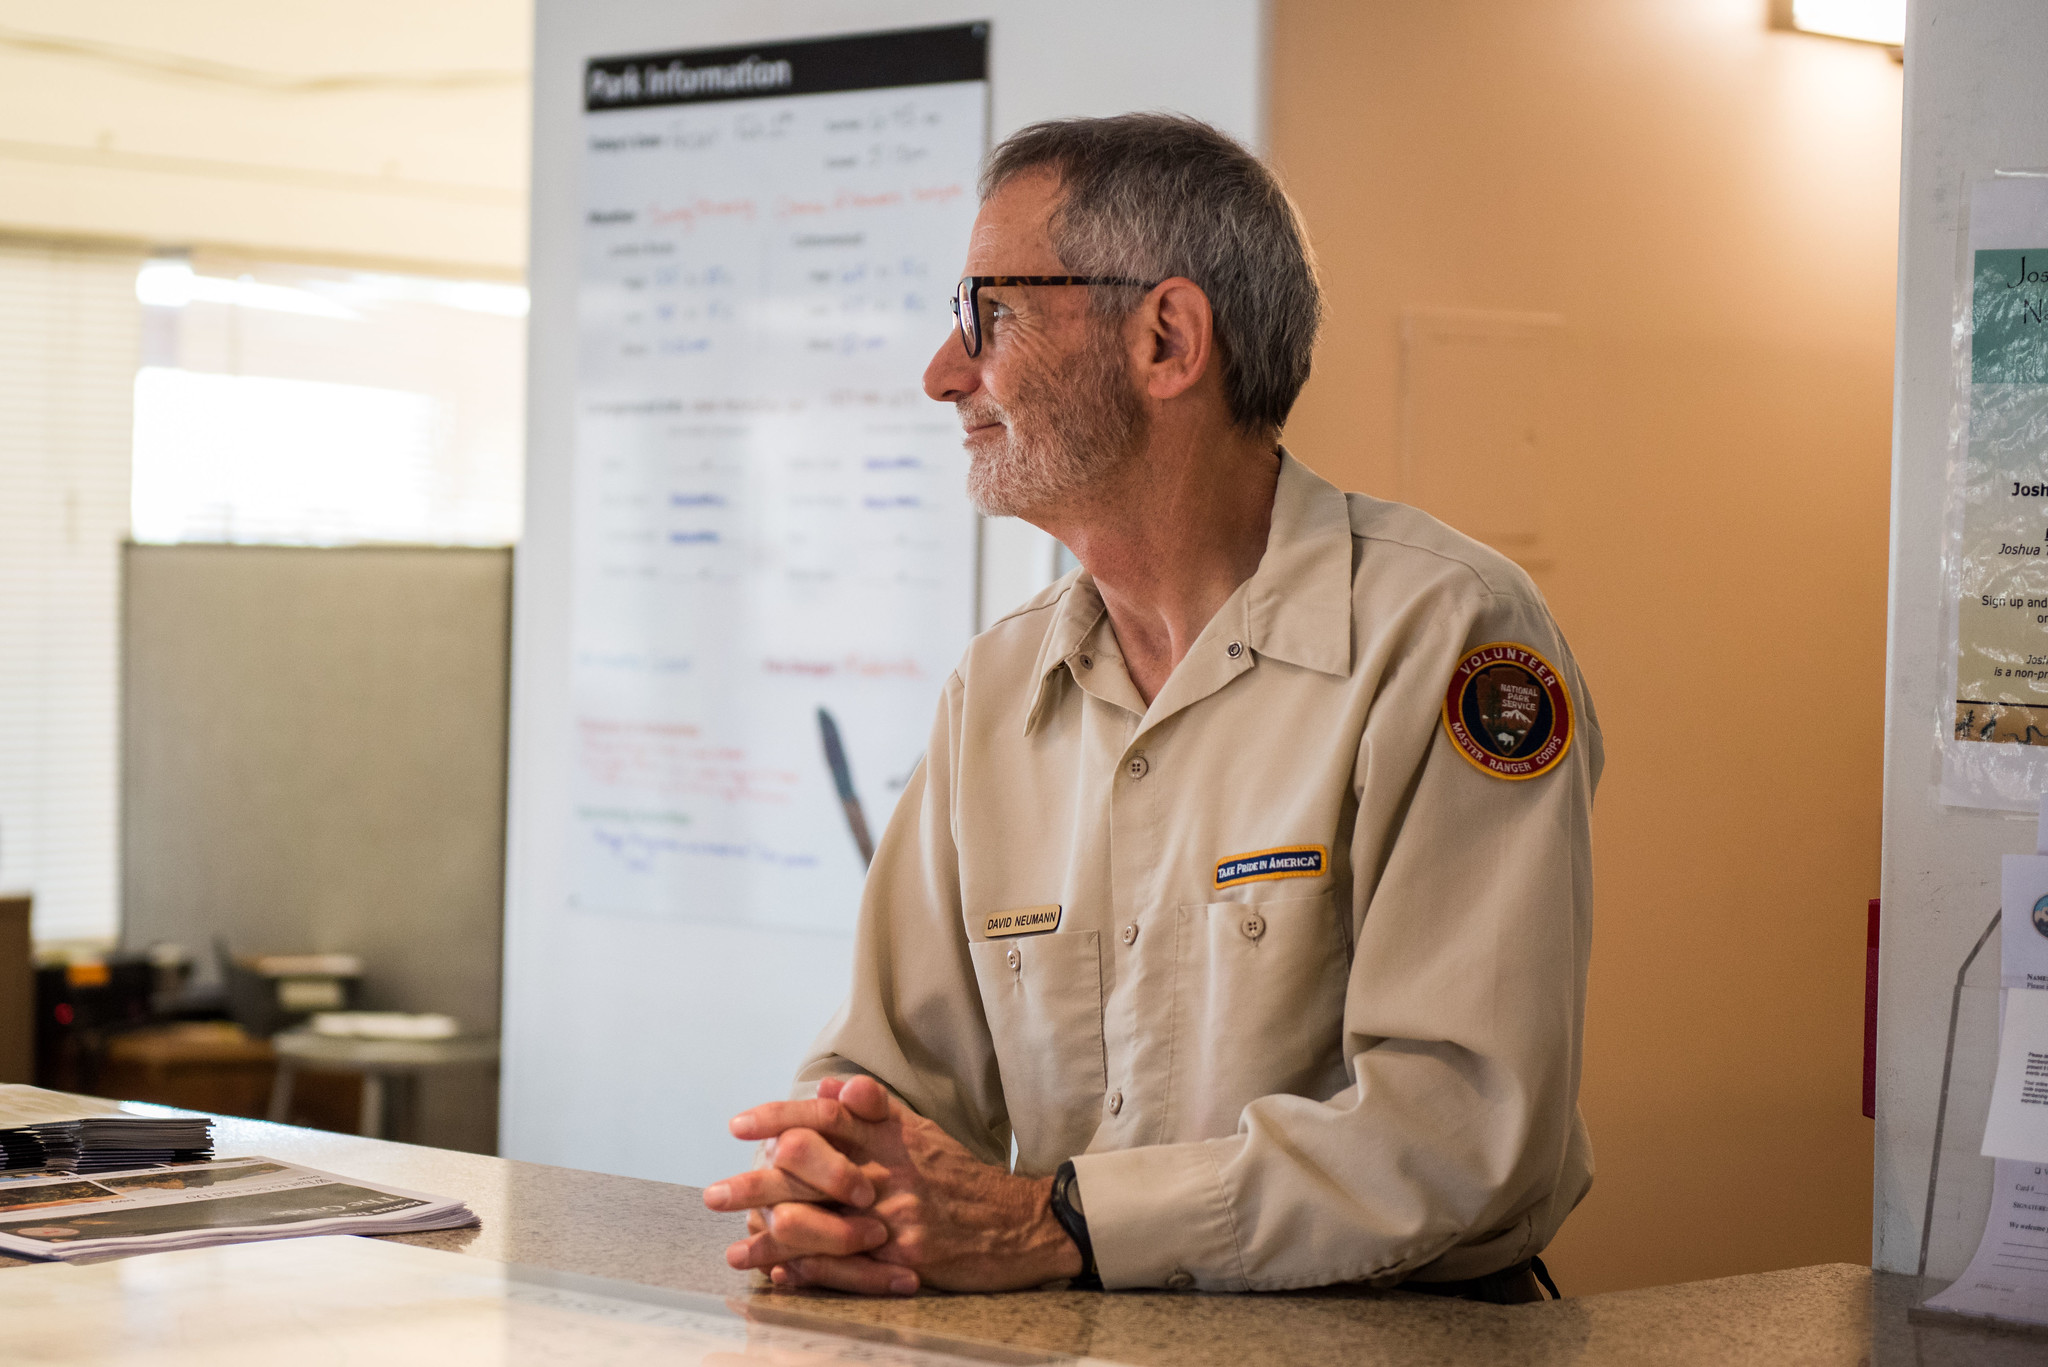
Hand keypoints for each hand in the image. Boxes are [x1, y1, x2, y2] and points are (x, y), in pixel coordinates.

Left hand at [703, 1075, 1082, 1294]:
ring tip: (735, 1250)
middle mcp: (887, 1171)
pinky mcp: (903, 1259)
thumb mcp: (921, 1131)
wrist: (1017, 1223)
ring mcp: (894, 1217)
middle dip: (755, 1185)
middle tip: (713, 1194)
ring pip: (818, 1225)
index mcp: (888, 1135)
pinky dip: (807, 1273)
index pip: (825, 1115)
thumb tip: (828, 1085)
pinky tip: (779, 1277)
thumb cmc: (960, 1177)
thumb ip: (874, 1109)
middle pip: (809, 1171)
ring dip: (770, 1242)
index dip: (780, 1116)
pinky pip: (844, 1268)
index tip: (740, 1125)